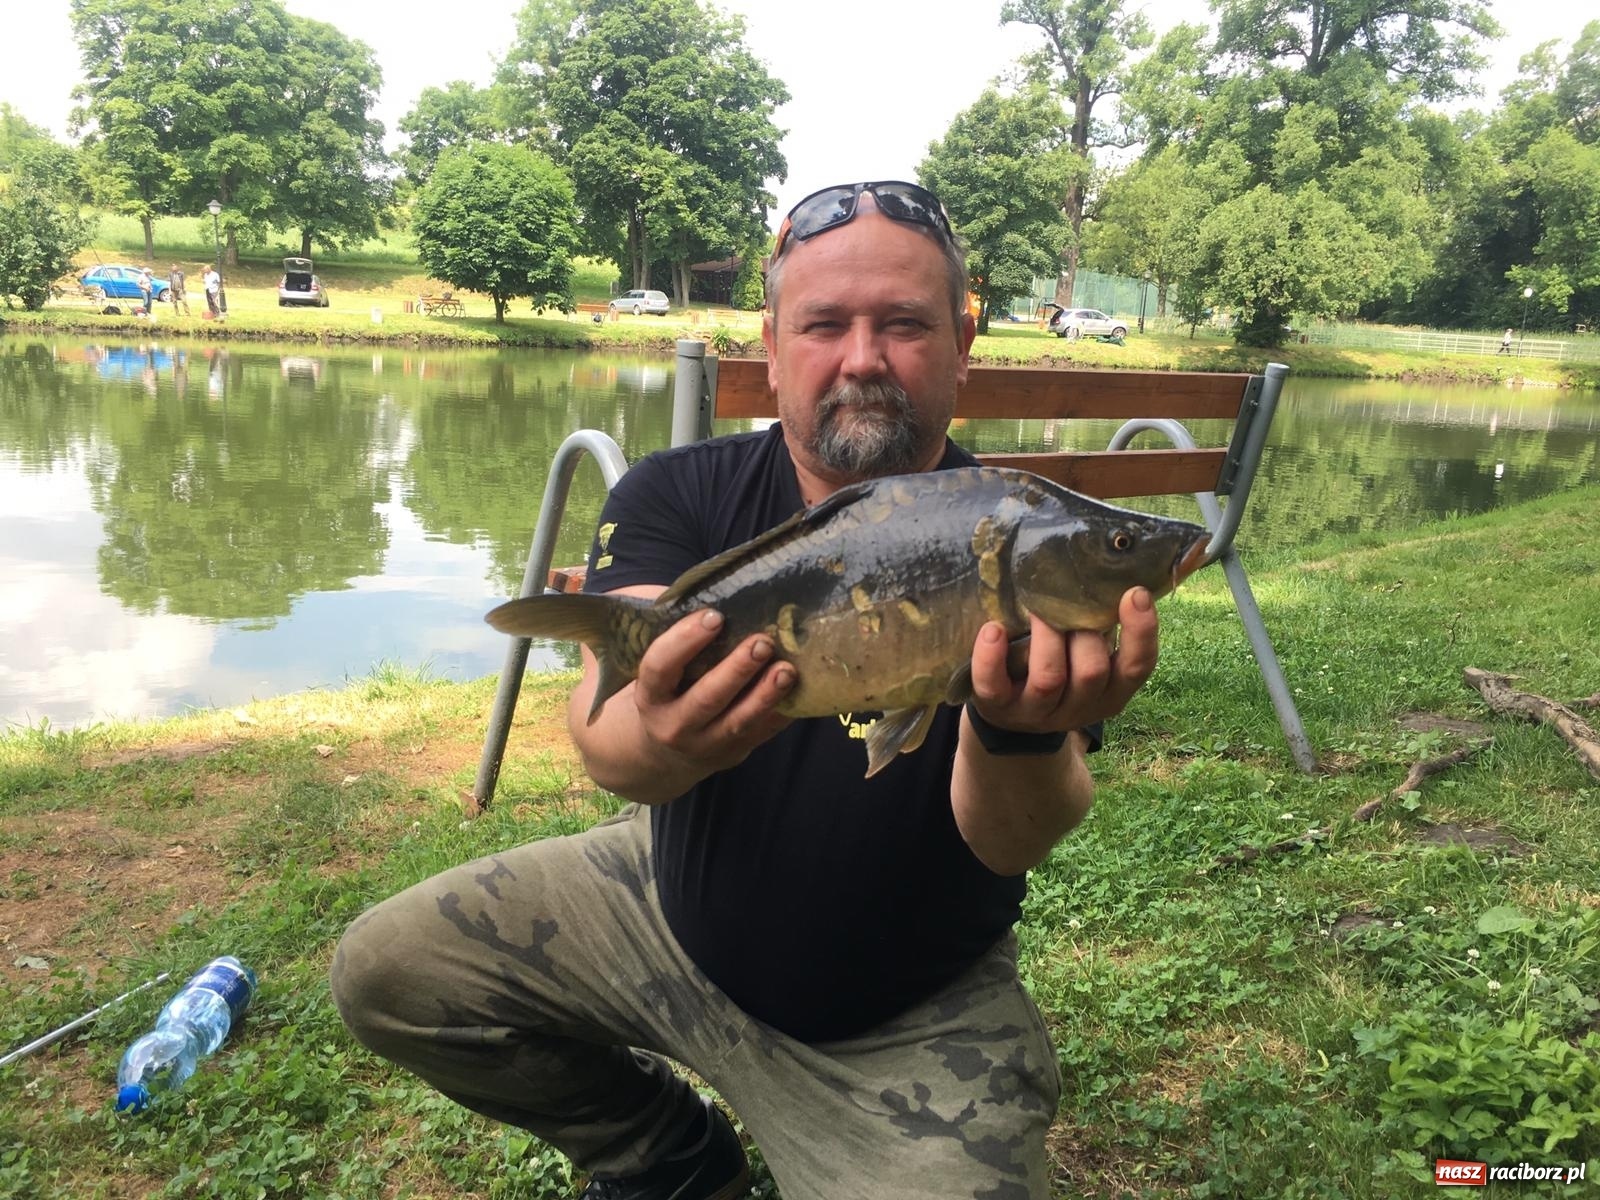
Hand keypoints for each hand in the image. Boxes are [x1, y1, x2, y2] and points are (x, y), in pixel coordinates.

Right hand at [630, 609, 795, 772]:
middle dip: (737, 669)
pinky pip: (762, 733)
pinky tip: (801, 690)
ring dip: (765, 695)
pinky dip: (782, 713)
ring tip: (787, 669)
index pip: (660, 666)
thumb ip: (680, 641)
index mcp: (651, 696)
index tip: (714, 616)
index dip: (684, 640)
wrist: (667, 753)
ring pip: (739, 721)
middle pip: (707, 697)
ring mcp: (706, 744)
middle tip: (763, 642)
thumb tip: (720, 593)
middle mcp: (675, 724)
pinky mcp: (734, 753)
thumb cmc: (670, 691)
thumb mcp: (661, 672)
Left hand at [967, 587, 1158, 733]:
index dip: (1142, 632)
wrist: (1008, 712)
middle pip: (1092, 671)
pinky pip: (993, 685)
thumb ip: (1098, 623)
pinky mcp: (998, 708)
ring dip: (1045, 637)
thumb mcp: (1084, 653)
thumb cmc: (1056, 666)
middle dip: (1082, 632)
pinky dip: (991, 657)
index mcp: (1110, 691)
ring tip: (1036, 608)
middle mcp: (1078, 707)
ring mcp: (1037, 712)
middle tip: (1067, 605)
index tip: (1135, 592)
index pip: (1138, 667)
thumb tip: (1106, 570)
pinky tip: (992, 630)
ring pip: (1049, 678)